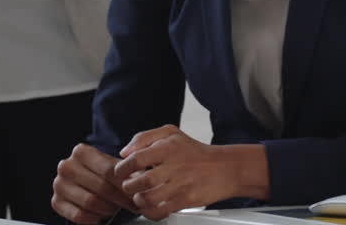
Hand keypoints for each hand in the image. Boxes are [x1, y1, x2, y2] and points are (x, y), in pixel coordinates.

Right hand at [52, 143, 133, 223]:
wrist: (83, 182)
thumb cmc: (103, 173)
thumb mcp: (114, 166)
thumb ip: (128, 170)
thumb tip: (142, 181)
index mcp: (81, 151)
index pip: (109, 171)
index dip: (126, 185)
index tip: (138, 194)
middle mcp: (66, 166)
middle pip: (101, 188)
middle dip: (120, 199)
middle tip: (133, 206)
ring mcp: (59, 184)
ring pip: (90, 202)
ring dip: (108, 209)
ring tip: (116, 208)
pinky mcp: (55, 202)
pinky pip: (79, 215)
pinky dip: (94, 218)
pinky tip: (101, 215)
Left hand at [113, 125, 268, 219]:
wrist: (225, 168)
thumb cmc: (195, 152)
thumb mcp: (171, 133)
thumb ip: (145, 137)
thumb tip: (125, 152)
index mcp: (168, 147)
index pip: (137, 158)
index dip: (123, 168)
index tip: (120, 172)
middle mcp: (175, 165)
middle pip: (142, 180)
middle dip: (129, 186)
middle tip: (128, 186)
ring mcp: (181, 184)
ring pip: (149, 197)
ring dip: (138, 200)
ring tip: (139, 197)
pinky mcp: (187, 200)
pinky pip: (162, 210)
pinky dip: (150, 211)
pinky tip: (150, 206)